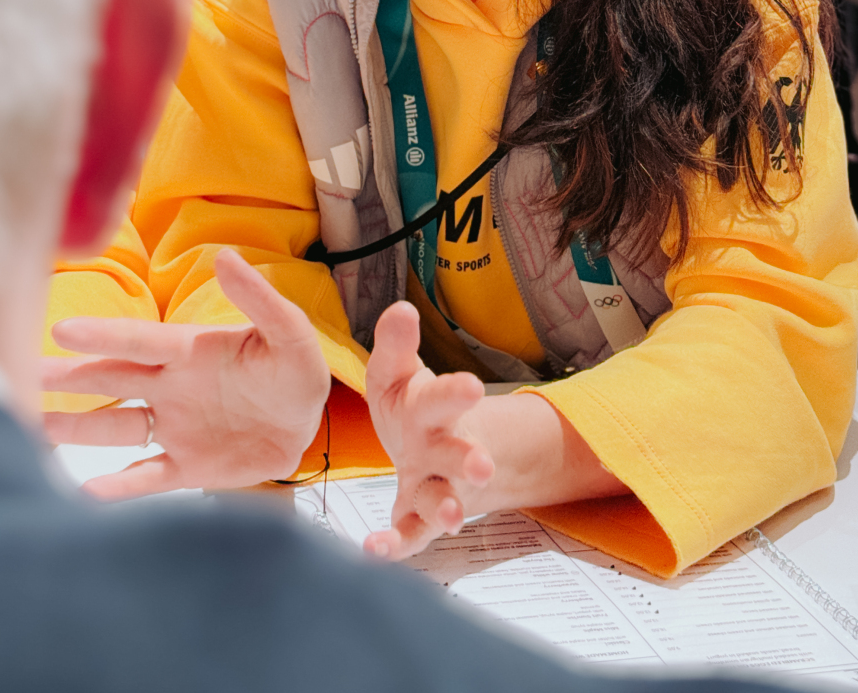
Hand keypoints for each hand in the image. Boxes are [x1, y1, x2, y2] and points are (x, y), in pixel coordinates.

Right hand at [42, 249, 330, 498]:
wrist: (308, 422)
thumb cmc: (294, 369)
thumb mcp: (289, 332)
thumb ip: (259, 300)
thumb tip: (225, 257)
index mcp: (190, 351)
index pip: (139, 342)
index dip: (104, 336)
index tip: (62, 328)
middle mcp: (171, 387)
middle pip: (110, 381)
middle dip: (67, 378)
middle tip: (18, 373)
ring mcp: (174, 427)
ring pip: (115, 427)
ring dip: (76, 427)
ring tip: (32, 428)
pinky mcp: (188, 466)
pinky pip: (146, 477)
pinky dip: (118, 487)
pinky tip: (85, 494)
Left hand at [363, 301, 493, 560]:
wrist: (432, 451)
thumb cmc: (411, 406)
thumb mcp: (397, 371)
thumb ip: (395, 344)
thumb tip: (400, 309)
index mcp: (431, 407)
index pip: (443, 396)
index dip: (456, 392)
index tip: (471, 386)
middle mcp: (439, 448)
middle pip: (457, 452)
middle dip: (469, 457)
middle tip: (483, 464)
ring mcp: (433, 485)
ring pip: (443, 498)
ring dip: (447, 507)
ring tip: (451, 516)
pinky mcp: (417, 515)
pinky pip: (410, 534)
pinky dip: (396, 545)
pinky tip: (374, 549)